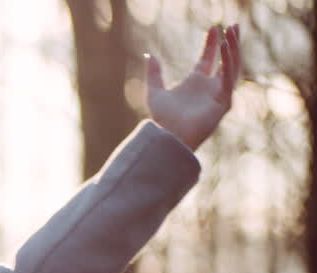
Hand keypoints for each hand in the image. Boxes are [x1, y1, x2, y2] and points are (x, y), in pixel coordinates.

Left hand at [144, 24, 240, 151]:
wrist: (169, 137)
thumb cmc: (163, 120)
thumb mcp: (154, 92)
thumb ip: (153, 74)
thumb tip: (149, 55)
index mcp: (196, 83)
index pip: (208, 59)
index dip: (211, 43)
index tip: (213, 28)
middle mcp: (209, 88)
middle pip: (225, 60)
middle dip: (230, 43)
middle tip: (232, 25)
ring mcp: (218, 95)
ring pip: (231, 67)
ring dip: (233, 49)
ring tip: (232, 31)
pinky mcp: (224, 102)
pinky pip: (229, 79)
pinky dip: (229, 62)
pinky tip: (226, 47)